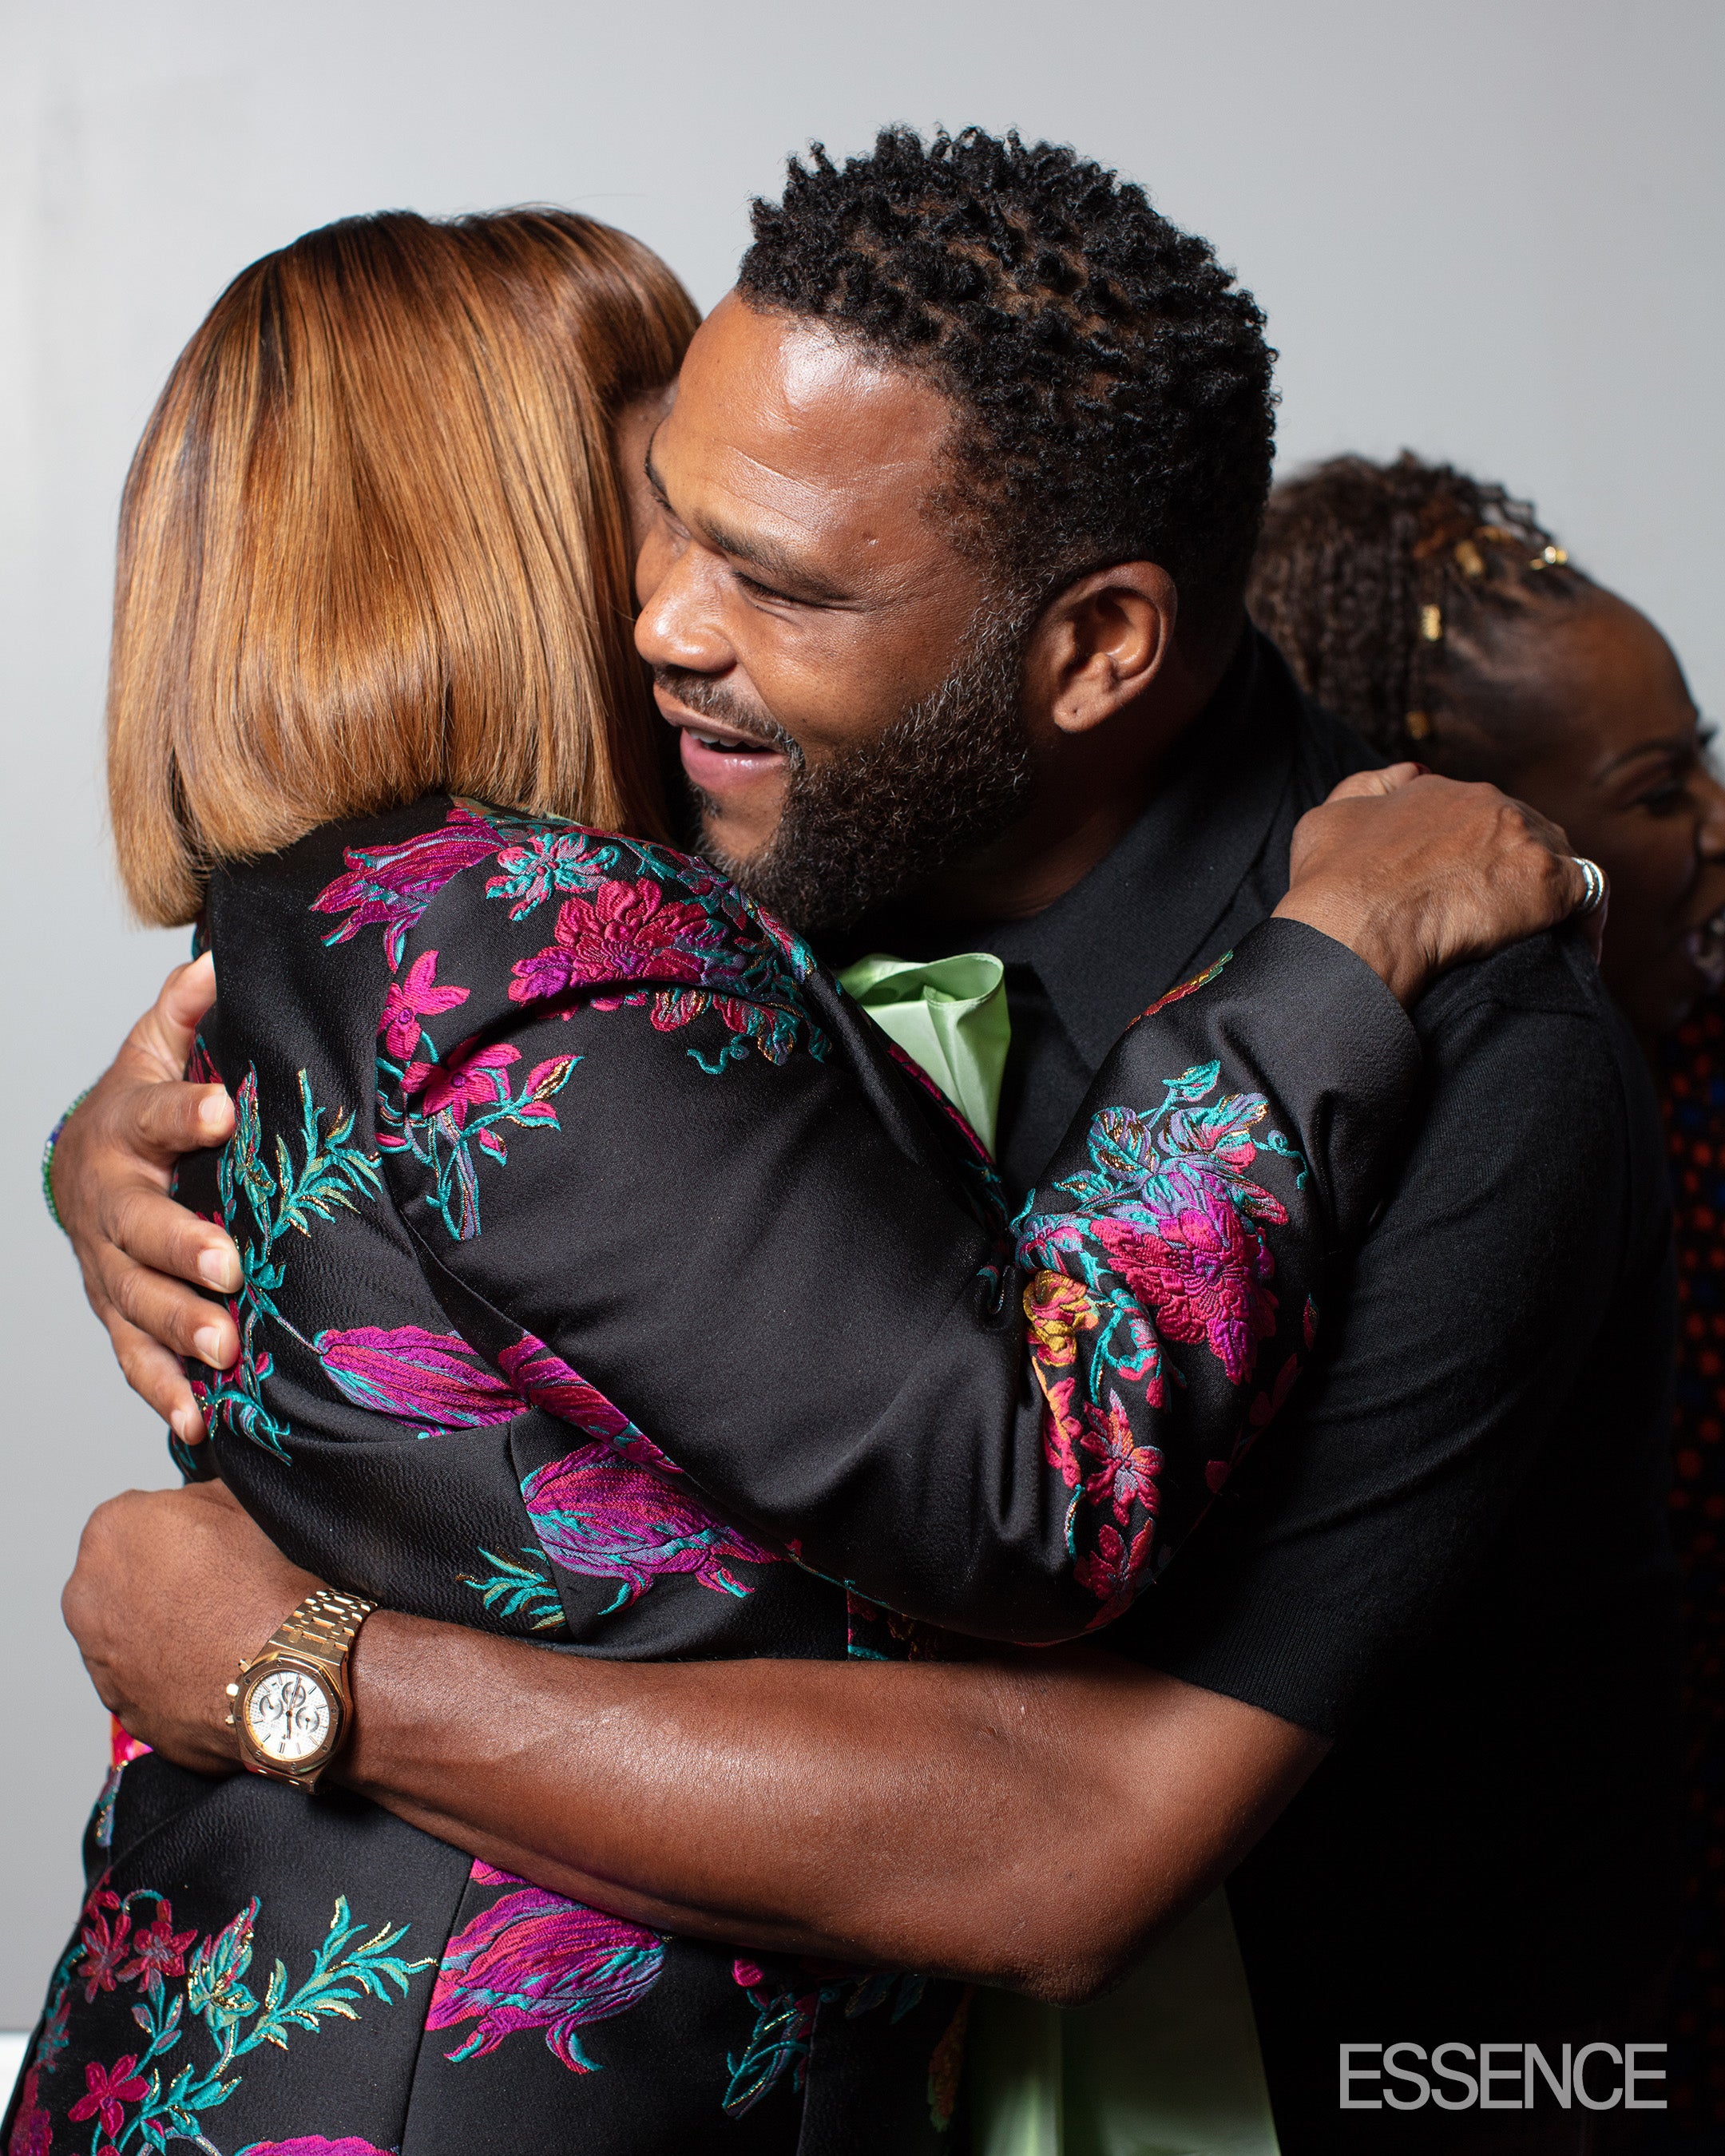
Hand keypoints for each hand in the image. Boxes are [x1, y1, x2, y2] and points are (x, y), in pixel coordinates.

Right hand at [52, 954, 242, 1444]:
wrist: (84, 1166)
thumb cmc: (143, 1108)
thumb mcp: (158, 1050)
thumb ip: (187, 1013)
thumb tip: (217, 962)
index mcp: (127, 1131)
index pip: (152, 1113)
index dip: (183, 1110)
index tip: (222, 1107)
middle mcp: (114, 1204)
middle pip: (142, 1226)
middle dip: (182, 1246)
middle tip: (227, 1263)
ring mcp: (111, 1267)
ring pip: (139, 1300)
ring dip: (179, 1326)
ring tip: (224, 1347)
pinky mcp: (120, 1314)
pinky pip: (136, 1357)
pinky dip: (163, 1390)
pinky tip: (199, 1421)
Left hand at [61, 1481, 314, 1774]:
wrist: (272, 1666)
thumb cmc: (256, 1587)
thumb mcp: (236, 1503)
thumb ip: (198, 1497)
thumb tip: (197, 1505)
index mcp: (110, 1531)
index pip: (136, 1519)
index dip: (177, 1532)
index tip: (204, 1546)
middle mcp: (86, 1592)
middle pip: (120, 1577)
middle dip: (155, 1581)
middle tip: (208, 1589)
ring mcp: (96, 1655)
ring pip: (125, 1633)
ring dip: (156, 1629)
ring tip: (211, 1633)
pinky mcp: (119, 1703)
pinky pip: (141, 1681)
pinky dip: (166, 1675)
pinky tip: (207, 1667)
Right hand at [1275, 763, 1603, 1007]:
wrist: (1353, 929)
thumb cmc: (1332, 885)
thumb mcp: (1327, 817)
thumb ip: (1369, 787)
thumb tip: (1408, 771)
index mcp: (1439, 791)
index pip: (1477, 811)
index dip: (1475, 847)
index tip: (1465, 881)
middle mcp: (1487, 803)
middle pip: (1523, 828)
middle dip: (1514, 863)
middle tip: (1497, 910)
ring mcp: (1523, 840)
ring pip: (1558, 854)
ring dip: (1547, 887)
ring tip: (1534, 930)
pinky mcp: (1549, 883)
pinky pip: (1588, 896)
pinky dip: (1584, 921)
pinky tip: (1569, 948)